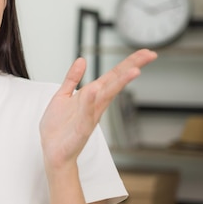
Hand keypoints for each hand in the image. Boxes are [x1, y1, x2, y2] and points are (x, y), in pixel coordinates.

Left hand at [39, 49, 156, 168]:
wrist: (52, 151)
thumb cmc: (58, 127)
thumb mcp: (63, 96)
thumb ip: (72, 78)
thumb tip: (81, 60)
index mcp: (90, 96)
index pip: (112, 76)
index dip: (127, 63)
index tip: (145, 52)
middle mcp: (94, 105)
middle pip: (115, 82)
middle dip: (131, 67)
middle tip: (150, 55)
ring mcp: (89, 116)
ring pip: (106, 97)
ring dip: (119, 83)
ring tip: (133, 70)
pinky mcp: (81, 129)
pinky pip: (86, 114)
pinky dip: (90, 102)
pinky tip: (95, 90)